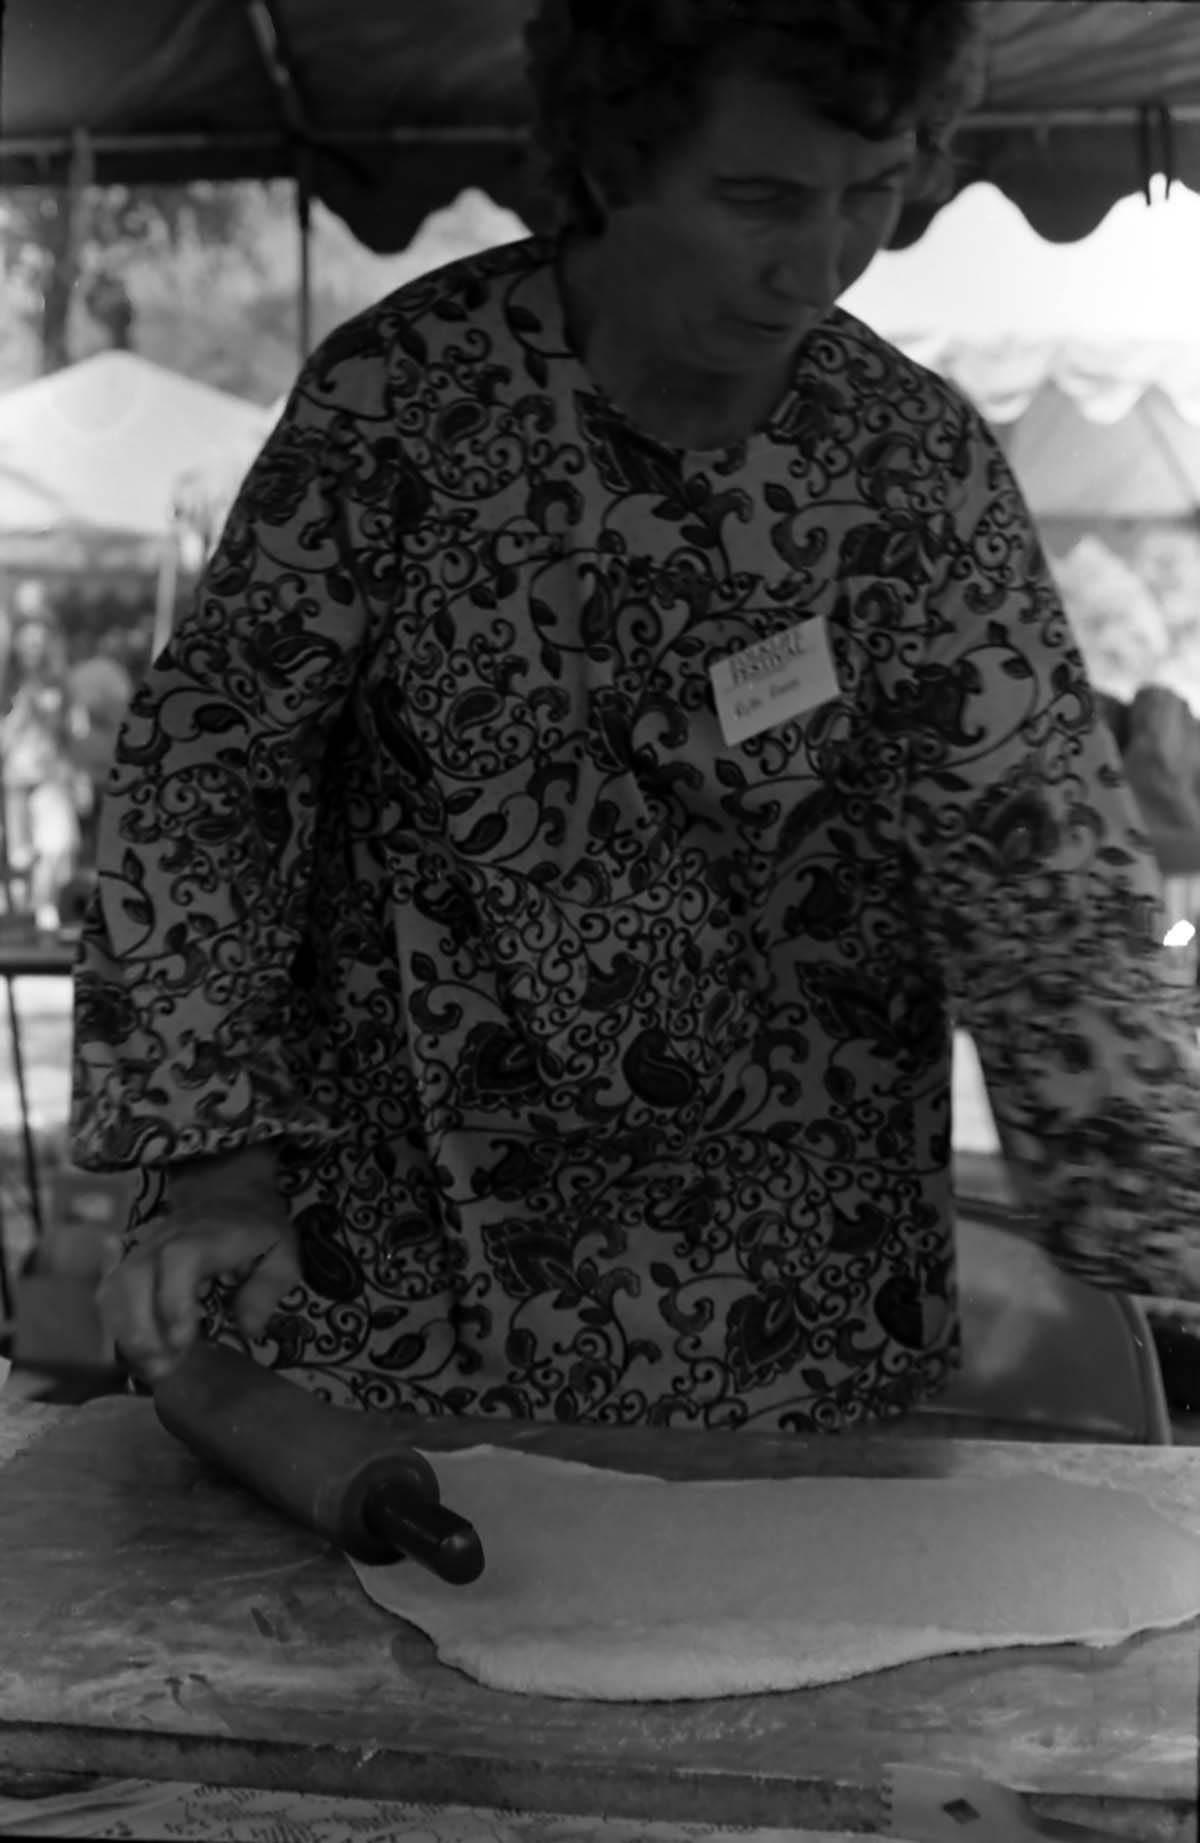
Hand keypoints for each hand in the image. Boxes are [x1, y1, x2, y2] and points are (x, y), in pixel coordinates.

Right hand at [97, 1146, 302, 1383]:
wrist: (231, 1196)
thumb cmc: (258, 1232)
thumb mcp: (283, 1255)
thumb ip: (268, 1289)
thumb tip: (247, 1327)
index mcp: (207, 1234)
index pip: (179, 1259)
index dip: (174, 1301)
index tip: (183, 1342)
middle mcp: (165, 1239)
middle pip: (133, 1277)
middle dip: (141, 1330)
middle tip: (163, 1370)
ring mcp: (142, 1250)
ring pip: (114, 1288)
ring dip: (126, 1333)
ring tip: (150, 1369)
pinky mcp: (130, 1263)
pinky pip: (109, 1295)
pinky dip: (117, 1328)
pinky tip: (138, 1355)